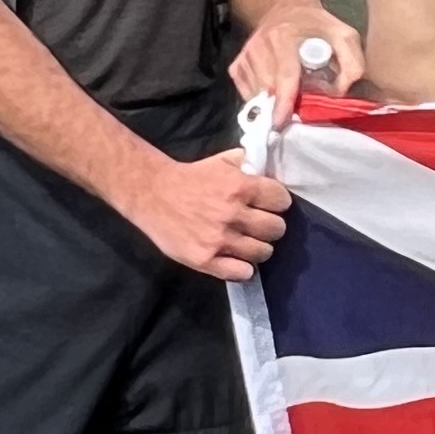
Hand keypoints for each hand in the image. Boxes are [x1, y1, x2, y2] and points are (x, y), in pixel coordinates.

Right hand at [125, 144, 294, 279]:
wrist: (152, 194)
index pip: (282, 201)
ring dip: (259, 248)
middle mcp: (232, 214)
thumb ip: (250, 163)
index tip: (270, 205)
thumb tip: (273, 169)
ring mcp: (219, 239)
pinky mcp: (205, 259)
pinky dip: (243, 268)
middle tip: (259, 225)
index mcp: (240, 187)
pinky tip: (236, 259)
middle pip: (277, 229)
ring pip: (263, 252)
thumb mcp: (223, 161)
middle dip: (271, 226)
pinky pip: (242, 272)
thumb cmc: (192, 177)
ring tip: (247, 243)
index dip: (278, 203)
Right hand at [230, 6, 363, 116]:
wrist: (287, 6)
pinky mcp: (237, 64)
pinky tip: (275, 89)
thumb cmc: (317, 24)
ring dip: (273, 100)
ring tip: (290, 93)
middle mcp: (259, 45)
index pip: (284, 76)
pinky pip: (246, 92)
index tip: (281, 121)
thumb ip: (352, 62)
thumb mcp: (344, 35)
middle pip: (270, 89)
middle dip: (285, 103)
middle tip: (301, 103)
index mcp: (284, 37)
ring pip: (257, 93)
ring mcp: (245, 55)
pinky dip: (261, 96)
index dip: (283, 101)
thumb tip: (339, 92)